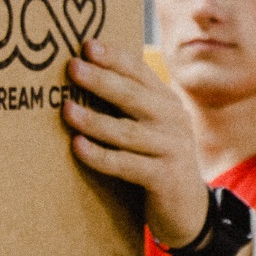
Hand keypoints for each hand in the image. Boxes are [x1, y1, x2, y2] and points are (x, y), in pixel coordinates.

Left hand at [60, 40, 209, 247]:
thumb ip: (129, 105)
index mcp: (167, 102)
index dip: (115, 58)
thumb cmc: (157, 161)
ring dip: (95, 120)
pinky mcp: (165, 178)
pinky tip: (78, 147)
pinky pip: (127, 164)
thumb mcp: (150, 128)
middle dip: (102, 80)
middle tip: (74, 67)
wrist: (189, 210)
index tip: (87, 45)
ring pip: (128, 131)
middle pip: (134, 96)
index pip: (140, 73)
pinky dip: (101, 156)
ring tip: (66, 109)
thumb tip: (85, 74)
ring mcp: (172, 149)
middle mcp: (173, 120)